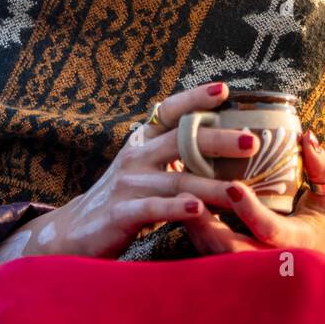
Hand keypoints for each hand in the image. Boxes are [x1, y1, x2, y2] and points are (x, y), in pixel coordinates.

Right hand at [0, 81, 261, 266]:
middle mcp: (135, 156)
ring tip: (240, 188)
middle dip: (218, 140)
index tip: (225, 89)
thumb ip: (173, 154)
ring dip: (211, 185)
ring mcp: (127, 184)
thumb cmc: (121, 198)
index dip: (195, 98)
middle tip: (252, 141)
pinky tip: (198, 209)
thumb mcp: (143, 168)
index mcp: (143, 141)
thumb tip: (221, 139)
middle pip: (181, 142)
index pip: (169, 111)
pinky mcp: (120, 214)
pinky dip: (176, 208)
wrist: (72, 233)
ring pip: (176, 180)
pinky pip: (153, 208)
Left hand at [180, 129, 324, 284]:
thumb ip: (321, 167)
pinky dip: (195, 232)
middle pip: (231, 252)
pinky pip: (209, 255)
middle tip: (187, 192)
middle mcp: (270, 263)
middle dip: (206, 225)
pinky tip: (182, 206)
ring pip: (214, 256)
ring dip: (195, 228)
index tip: (232, 187)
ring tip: (178, 194)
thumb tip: (307, 136)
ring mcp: (250, 271)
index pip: (269, 230)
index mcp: (296, 242)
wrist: (321, 268)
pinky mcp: (234, 272)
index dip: (250, 211)